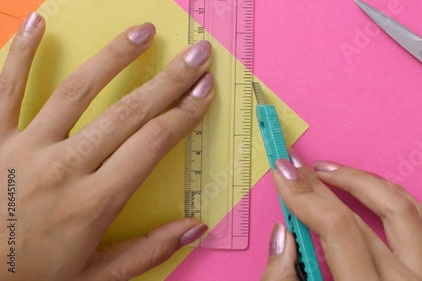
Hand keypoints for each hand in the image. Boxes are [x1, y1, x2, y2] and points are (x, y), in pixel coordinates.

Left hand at [0, 13, 213, 280]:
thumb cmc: (32, 277)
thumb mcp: (97, 277)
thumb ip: (149, 251)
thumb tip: (195, 228)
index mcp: (95, 202)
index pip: (153, 144)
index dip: (184, 114)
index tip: (204, 91)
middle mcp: (65, 168)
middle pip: (129, 112)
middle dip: (170, 80)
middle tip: (196, 54)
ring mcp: (26, 148)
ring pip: (77, 91)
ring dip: (115, 57)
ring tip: (143, 31)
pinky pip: (7, 88)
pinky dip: (23, 54)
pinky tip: (42, 24)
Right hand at [262, 150, 421, 280]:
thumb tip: (284, 234)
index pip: (340, 230)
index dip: (306, 196)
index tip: (283, 173)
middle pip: (366, 217)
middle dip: (323, 185)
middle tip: (296, 168)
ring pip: (405, 209)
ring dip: (364, 182)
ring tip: (329, 171)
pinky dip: (394, 198)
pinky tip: (369, 191)